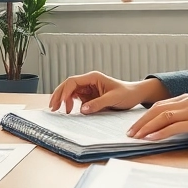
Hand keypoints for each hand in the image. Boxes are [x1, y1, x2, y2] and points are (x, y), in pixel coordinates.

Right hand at [48, 71, 167, 114]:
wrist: (135, 95)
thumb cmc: (127, 93)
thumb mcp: (114, 98)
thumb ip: (98, 103)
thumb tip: (83, 109)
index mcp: (93, 77)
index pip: (73, 81)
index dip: (65, 91)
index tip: (61, 102)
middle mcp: (88, 82)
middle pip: (67, 85)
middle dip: (59, 95)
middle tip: (52, 107)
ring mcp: (87, 89)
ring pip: (69, 92)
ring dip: (62, 100)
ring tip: (58, 110)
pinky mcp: (89, 96)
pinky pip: (75, 99)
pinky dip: (69, 103)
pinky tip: (68, 111)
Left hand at [127, 95, 187, 142]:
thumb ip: (185, 119)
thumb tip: (167, 130)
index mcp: (186, 99)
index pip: (159, 106)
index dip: (144, 117)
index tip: (133, 127)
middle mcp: (187, 101)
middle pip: (156, 110)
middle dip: (140, 122)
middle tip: (129, 133)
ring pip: (163, 116)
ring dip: (147, 127)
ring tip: (136, 137)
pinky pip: (175, 126)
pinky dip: (161, 132)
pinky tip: (152, 138)